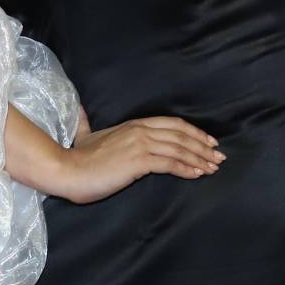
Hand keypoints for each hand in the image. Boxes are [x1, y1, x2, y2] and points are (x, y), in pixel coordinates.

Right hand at [51, 116, 224, 204]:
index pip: (173, 124)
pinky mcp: (138, 161)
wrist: (65, 170)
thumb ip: (86, 122)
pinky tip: (197, 174)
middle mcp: (141, 131)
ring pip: (179, 149)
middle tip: (218, 157)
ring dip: (200, 159)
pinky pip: (170, 164)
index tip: (209, 141)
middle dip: (203, 146)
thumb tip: (79, 110)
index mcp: (134, 125)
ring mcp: (140, 144)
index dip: (194, 132)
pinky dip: (186, 168)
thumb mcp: (85, 135)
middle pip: (181, 135)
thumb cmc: (77, 158)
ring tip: (213, 168)